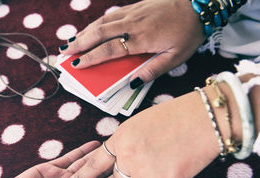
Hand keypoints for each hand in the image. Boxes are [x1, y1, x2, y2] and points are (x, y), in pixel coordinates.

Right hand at [0, 141, 120, 177]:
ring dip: (100, 154)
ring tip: (117, 143)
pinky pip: (70, 158)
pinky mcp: (50, 170)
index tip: (137, 167)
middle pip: (99, 173)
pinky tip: (95, 144)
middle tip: (130, 148)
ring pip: (86, 163)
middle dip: (113, 162)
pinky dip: (82, 151)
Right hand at [60, 0, 205, 85]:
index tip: (76, 65)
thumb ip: (153, 70)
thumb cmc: (190, 32)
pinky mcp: (135, 6)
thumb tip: (132, 83)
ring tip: (71, 42)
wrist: (200, 3)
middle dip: (79, 43)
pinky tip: (90, 28)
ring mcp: (133, 13)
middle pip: (99, 33)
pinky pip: (110, 15)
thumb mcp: (176, 57)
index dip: (91, 58)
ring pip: (102, 22)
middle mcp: (133, 24)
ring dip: (84, 32)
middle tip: (64, 53)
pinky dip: (96, 23)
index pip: (109, 49)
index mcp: (142, 39)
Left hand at [61, 91, 222, 177]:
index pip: (93, 163)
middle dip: (131, 176)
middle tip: (151, 162)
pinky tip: (173, 175)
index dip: (80, 177)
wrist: (205, 119)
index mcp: (120, 139)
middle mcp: (128, 156)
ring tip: (165, 163)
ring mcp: (144, 170)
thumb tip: (117, 160)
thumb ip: (124, 142)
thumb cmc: (175, 116)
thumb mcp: (139, 123)